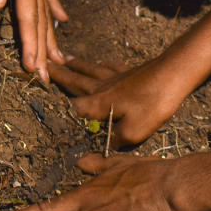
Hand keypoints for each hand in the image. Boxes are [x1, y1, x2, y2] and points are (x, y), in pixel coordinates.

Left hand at [0, 0, 67, 83]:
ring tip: (60, 58)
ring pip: (47, 6)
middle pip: (40, 19)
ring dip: (51, 33)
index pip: (27, 18)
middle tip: (50, 79)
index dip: (30, 46)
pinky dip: (53, 4)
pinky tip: (62, 17)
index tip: (36, 72)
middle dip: (44, 49)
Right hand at [49, 57, 185, 145]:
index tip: (36, 96)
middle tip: (41, 66)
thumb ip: (111, 141)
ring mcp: (115, 76)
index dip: (54, 104)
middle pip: (73, 80)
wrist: (174, 75)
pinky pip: (108, 67)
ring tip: (62, 59)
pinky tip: (98, 63)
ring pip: (88, 70)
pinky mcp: (129, 71)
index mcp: (97, 103)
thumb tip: (94, 151)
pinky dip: (100, 65)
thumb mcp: (133, 132)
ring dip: (74, 66)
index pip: (70, 106)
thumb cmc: (152, 105)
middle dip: (57, 75)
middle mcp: (100, 87)